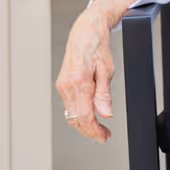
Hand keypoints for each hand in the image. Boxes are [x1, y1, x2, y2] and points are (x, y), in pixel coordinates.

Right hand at [55, 0, 137, 142]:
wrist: (85, 32)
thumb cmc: (97, 47)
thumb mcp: (107, 70)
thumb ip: (104, 95)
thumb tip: (106, 114)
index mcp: (78, 83)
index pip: (84, 116)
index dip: (94, 131)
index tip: (105, 137)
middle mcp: (66, 86)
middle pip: (75, 119)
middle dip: (89, 131)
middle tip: (104, 136)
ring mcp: (62, 86)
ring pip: (70, 114)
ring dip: (84, 124)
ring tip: (99, 129)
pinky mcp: (62, 85)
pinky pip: (70, 105)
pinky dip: (79, 114)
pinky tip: (90, 115)